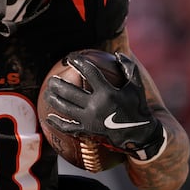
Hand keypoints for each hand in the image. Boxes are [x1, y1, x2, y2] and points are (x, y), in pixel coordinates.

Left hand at [42, 52, 165, 160]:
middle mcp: (96, 105)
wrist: (141, 135)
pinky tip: (48, 117)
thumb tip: (117, 54)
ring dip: (53, 98)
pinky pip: (68, 127)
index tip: (70, 57)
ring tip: (48, 91)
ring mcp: (90, 119)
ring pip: (64, 107)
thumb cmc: (137, 107)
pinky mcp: (88, 130)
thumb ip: (129, 68)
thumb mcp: (137, 86)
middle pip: (69, 91)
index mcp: (108, 92)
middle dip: (57, 83)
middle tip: (52, 79)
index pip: (88, 72)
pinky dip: (56, 122)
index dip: (77, 62)